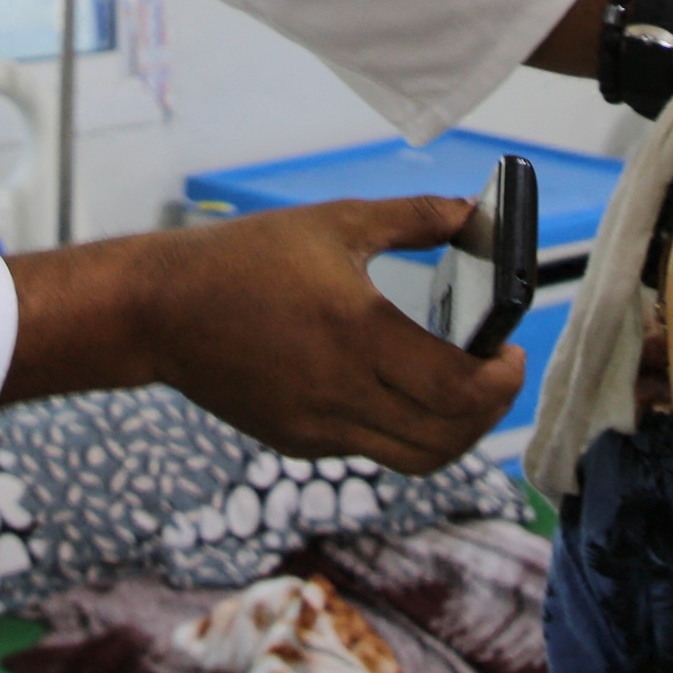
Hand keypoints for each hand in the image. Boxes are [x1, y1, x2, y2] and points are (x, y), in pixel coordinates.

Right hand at [1, 197, 525, 473]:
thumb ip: (413, 217)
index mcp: (355, 333)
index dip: (501, 379)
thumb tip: (473, 213)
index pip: (458, 388)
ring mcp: (318, 427)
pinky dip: (404, 428)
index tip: (512, 350)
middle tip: (500, 371)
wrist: (160, 310)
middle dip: (491, 409)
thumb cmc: (245, 257)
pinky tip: (399, 386)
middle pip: (449, 436)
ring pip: (417, 459)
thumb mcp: (333, 222)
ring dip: (456, 432)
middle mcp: (339, 392)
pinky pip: (372, 449)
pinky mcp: (299, 442)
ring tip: (463, 389)